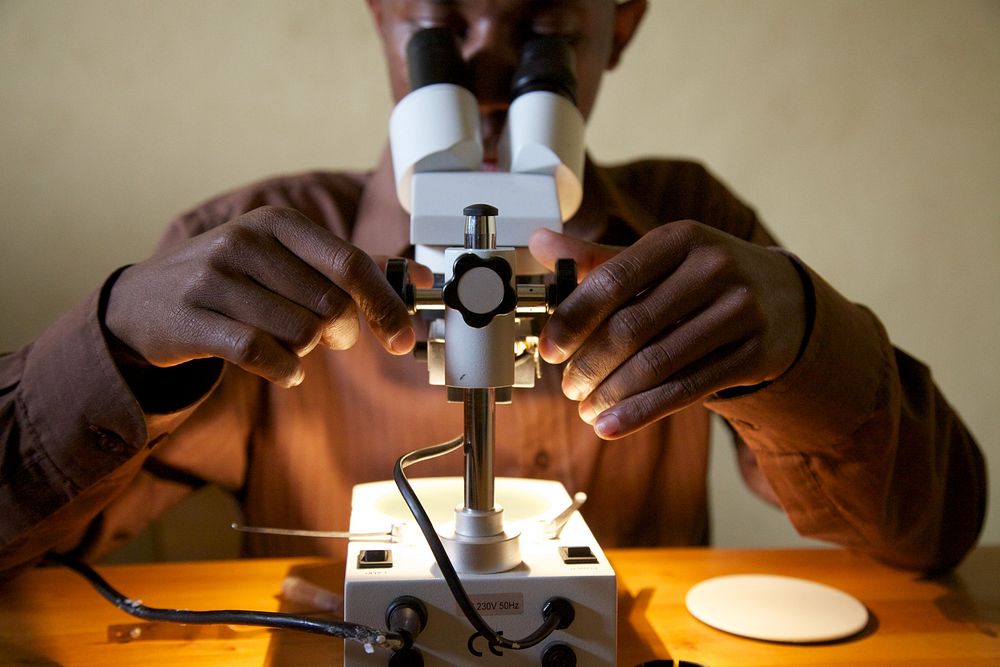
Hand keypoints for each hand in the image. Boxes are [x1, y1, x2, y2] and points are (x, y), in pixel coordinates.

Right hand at [105, 206, 430, 387]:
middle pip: (330, 305)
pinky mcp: (192, 320)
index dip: (384, 305)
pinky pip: (262, 355)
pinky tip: (284, 370)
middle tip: (329, 338)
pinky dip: (285, 371)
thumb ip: (350, 268)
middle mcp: (244, 242)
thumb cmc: (232, 279)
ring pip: (300, 333)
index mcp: (277, 222)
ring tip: (291, 345)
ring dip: (307, 352)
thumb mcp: (286, 259)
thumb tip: (419, 276)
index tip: (403, 338)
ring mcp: (214, 280)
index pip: (350, 263)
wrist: (144, 301)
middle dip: (341, 334)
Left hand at [529, 221, 805, 438]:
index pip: (612, 280)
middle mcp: (714, 268)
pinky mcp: (756, 353)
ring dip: (612, 394)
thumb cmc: (705, 277)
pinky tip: (611, 426)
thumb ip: (601, 259)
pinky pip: (687, 389)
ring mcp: (740, 311)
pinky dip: (642, 412)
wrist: (785, 299)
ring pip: (658, 363)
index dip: (573, 319)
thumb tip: (541, 243)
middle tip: (567, 387)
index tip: (549, 349)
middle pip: (632, 327)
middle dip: (590, 365)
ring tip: (586, 409)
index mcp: (680, 238)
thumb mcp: (660, 259)